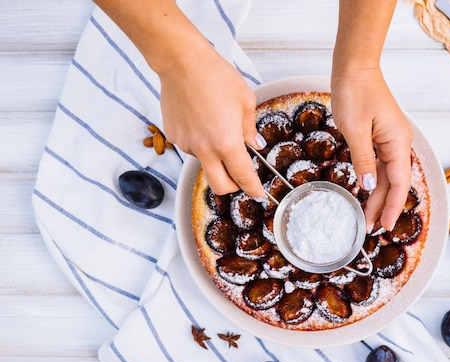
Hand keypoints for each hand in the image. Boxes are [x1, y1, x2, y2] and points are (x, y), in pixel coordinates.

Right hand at [158, 42, 265, 198]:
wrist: (182, 62)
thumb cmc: (216, 77)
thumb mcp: (245, 102)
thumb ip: (250, 129)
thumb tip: (255, 145)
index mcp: (227, 143)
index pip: (243, 177)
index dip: (253, 189)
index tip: (259, 194)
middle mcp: (204, 150)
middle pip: (220, 186)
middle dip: (233, 187)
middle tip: (241, 176)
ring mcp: (186, 144)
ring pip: (205, 165)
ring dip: (215, 159)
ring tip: (218, 130)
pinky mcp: (173, 137)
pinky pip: (191, 149)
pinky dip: (200, 143)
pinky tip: (202, 122)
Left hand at [331, 68, 412, 230]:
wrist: (354, 67)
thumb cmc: (356, 92)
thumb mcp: (355, 130)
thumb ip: (363, 161)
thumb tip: (369, 187)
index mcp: (398, 143)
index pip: (399, 184)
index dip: (391, 207)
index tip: (383, 226)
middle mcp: (398, 144)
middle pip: (393, 183)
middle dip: (381, 206)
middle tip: (368, 228)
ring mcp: (390, 140)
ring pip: (385, 176)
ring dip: (376, 196)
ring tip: (364, 215)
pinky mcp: (380, 136)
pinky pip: (379, 164)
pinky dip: (372, 180)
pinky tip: (364, 191)